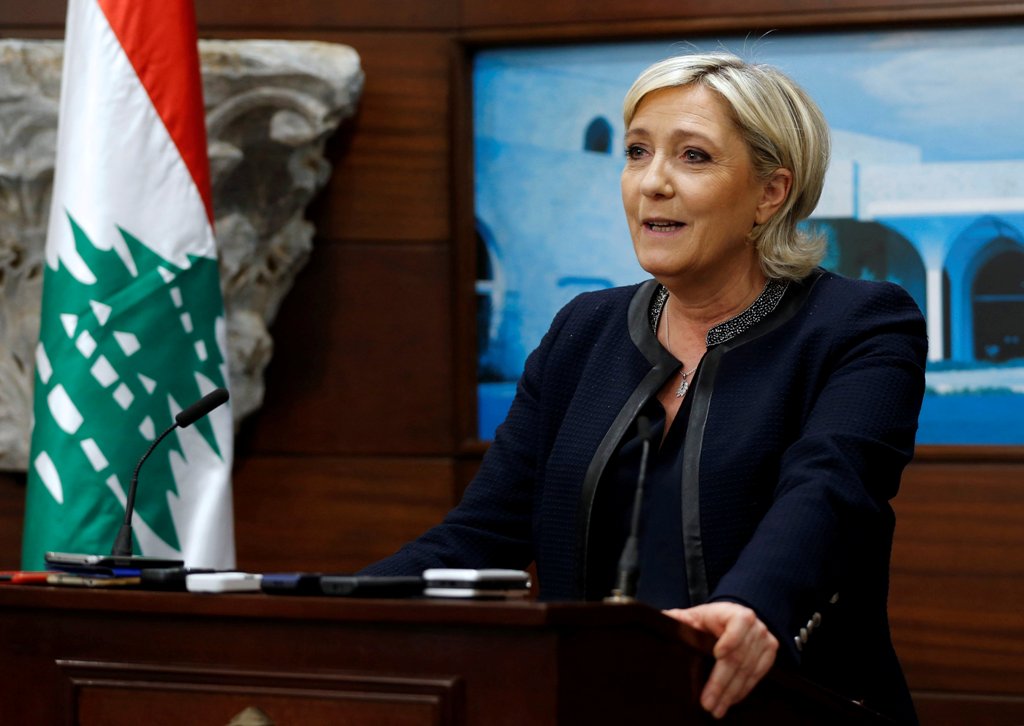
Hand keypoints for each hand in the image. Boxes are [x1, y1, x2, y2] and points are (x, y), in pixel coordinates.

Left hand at [663, 602, 777, 718]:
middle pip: (739, 656)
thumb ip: (677, 618)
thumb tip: (659, 620)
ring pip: (748, 670)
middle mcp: (754, 626)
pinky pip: (757, 675)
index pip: (737, 624)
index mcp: (734, 612)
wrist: (732, 618)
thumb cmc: (710, 619)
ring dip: (731, 692)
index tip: (718, 654)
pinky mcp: (769, 653)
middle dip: (722, 682)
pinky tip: (731, 700)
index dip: (730, 640)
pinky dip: (743, 690)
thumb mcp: (694, 615)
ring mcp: (764, 639)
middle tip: (708, 702)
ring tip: (717, 708)